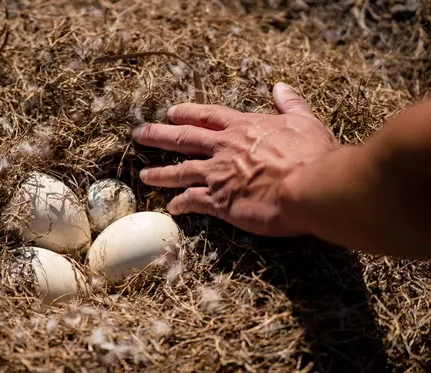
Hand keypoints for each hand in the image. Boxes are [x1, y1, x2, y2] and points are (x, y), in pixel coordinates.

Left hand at [132, 83, 338, 235]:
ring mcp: (218, 175)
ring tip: (144, 175)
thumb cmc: (311, 155)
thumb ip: (291, 104)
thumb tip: (281, 87)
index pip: (207, 116)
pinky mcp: (219, 202)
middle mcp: (224, 148)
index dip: (187, 113)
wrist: (310, 187)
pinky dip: (180, 204)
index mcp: (242, 128)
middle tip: (139, 134)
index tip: (171, 112)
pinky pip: (192, 202)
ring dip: (160, 173)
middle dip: (158, 135)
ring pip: (180, 171)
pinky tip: (172, 208)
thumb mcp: (304, 122)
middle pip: (182, 138)